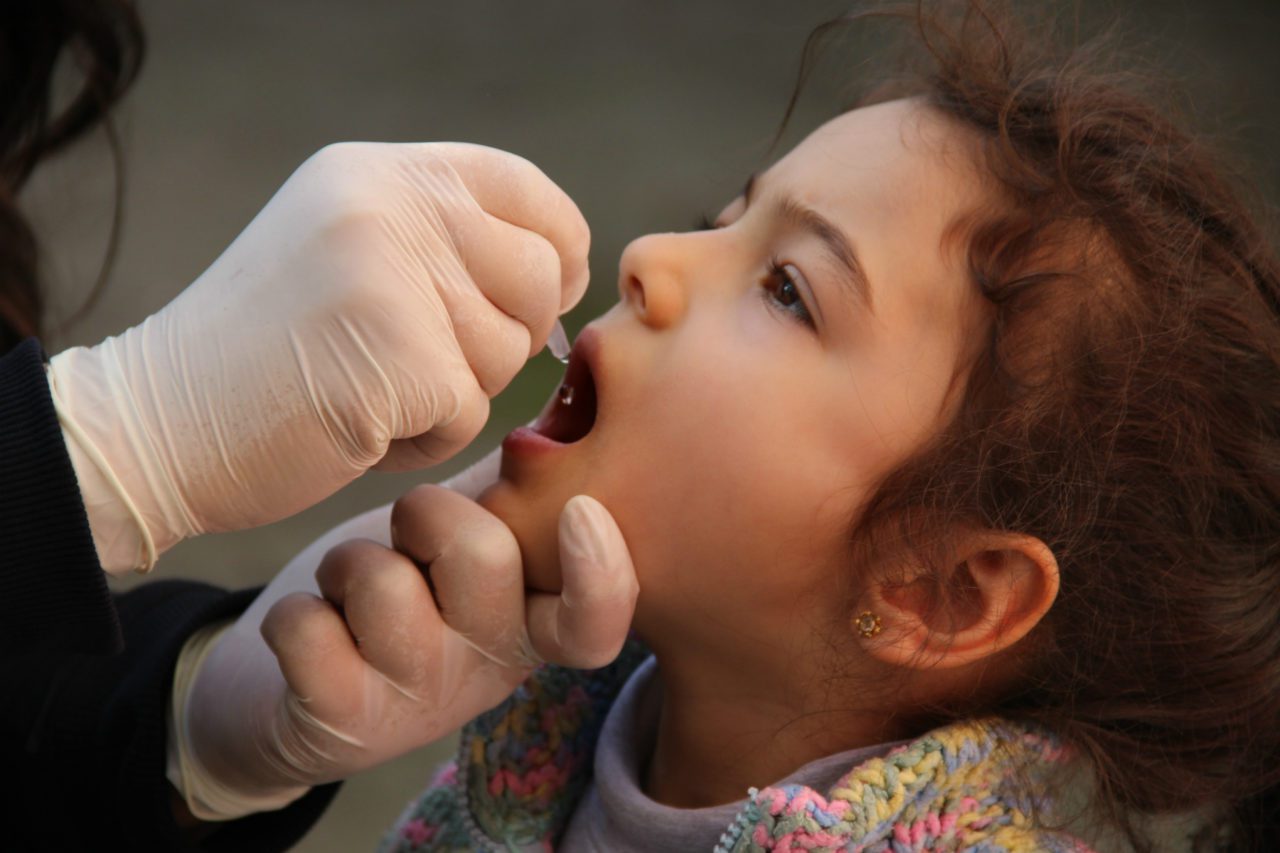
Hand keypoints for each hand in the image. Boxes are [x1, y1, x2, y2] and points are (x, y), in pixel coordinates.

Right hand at [47, 142, 589, 572]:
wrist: (157, 423)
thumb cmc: (265, 351)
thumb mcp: (347, 247)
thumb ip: (441, 236)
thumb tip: (564, 269)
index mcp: (379, 171)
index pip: (526, 190)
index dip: (557, 248)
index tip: (546, 294)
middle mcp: (390, 204)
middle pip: (539, 275)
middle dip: (507, 335)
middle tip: (431, 362)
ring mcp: (394, 276)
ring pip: (510, 351)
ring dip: (458, 392)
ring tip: (374, 389)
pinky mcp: (400, 358)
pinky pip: (472, 413)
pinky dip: (427, 440)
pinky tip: (360, 427)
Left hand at [169, 479, 637, 819]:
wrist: (294, 696)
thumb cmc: (397, 587)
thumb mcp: (466, 538)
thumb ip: (517, 487)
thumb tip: (561, 407)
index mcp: (534, 620)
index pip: (597, 620)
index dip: (601, 571)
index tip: (580, 510)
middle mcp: (491, 668)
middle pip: (482, 552)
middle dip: (422, 515)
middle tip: (403, 541)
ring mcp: (421, 701)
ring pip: (382, 582)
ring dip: (345, 565)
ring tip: (348, 592)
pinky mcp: (344, 723)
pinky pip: (306, 626)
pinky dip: (293, 614)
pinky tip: (311, 632)